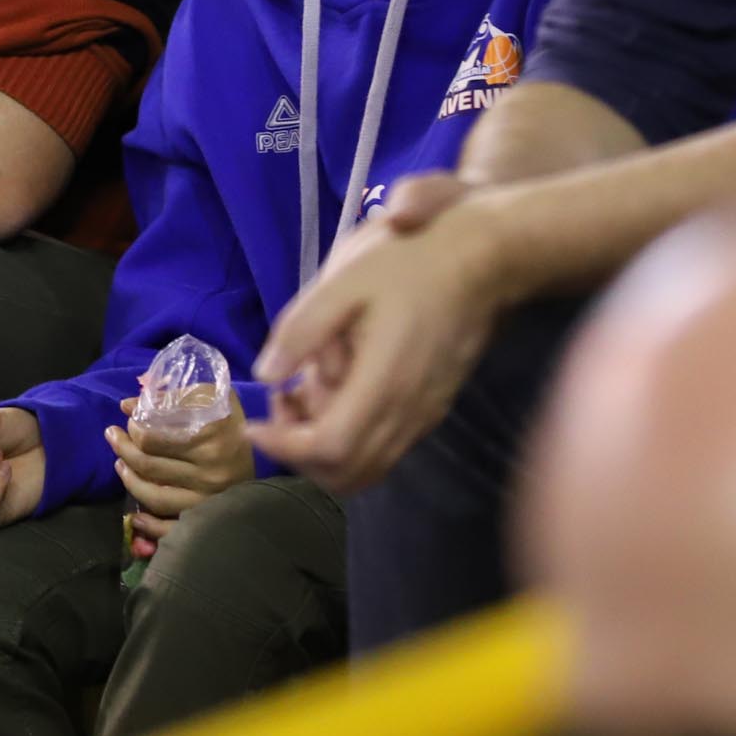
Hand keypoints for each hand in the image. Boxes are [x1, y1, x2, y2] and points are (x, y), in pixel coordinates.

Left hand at [109, 394, 251, 544]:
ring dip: (130, 482)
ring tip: (120, 465)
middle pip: (149, 466)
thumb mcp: (207, 396)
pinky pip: (174, 528)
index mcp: (209, 438)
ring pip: (156, 497)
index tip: (126, 422)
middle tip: (112, 437)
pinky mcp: (210, 516)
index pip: (152, 439)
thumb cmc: (231, 419)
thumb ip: (170, 396)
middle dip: (123, 450)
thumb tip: (127, 403)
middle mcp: (210, 471)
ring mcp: (210, 498)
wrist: (270, 451)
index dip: (132, 430)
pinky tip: (136, 516)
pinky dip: (151, 526)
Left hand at [249, 179, 506, 492]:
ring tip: (301, 396)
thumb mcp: (343, 283)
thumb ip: (301, 331)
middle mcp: (407, 414)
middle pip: (347, 474)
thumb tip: (265, 375)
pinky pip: (385, 447)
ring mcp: (423, 416)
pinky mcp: (430, 409)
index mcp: (383, 384)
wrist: (480, 261)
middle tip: (278, 405)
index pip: (329, 449)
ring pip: (367, 467)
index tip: (254, 422)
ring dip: (324, 448)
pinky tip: (336, 389)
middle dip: (300, 453)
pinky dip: (349, 438)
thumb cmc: (408, 263)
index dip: (285, 446)